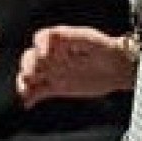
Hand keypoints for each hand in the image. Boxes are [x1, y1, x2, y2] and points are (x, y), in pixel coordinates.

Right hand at [16, 25, 137, 106]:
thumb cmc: (106, 49)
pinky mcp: (55, 87)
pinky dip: (30, 97)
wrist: (117, 69)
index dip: (40, 45)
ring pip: (30, 76)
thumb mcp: (91, 40)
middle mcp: (52, 55)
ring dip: (24, 82)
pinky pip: (38, 92)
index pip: (42, 38)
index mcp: (59, 40)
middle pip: (31, 57)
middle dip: (29, 65)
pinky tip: (28, 103)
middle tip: (32, 75)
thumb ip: (73, 38)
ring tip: (25, 90)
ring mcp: (52, 71)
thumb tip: (54, 39)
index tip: (45, 54)